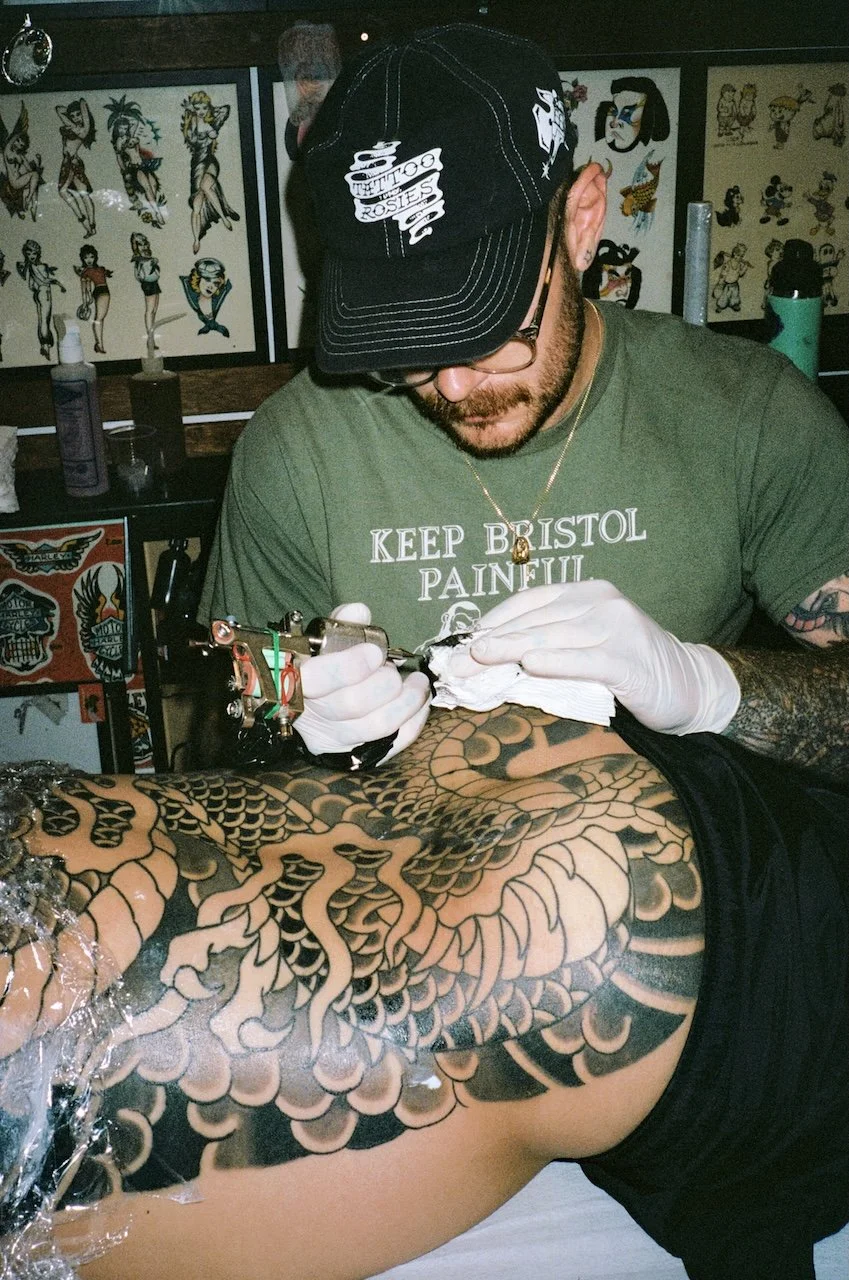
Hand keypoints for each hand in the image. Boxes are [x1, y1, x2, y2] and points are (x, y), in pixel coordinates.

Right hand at [296, 603, 430, 763]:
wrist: (310, 706)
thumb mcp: (322, 641)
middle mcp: (311, 716)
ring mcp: (335, 739)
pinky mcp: (356, 754)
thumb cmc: (320, 665)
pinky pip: (393, 744)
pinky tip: (420, 704)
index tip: (375, 652)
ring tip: (419, 683)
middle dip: (384, 682)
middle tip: (393, 668)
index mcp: (295, 682)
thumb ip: (340, 625)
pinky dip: (414, 723)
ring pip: (378, 726)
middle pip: (353, 704)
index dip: (349, 666)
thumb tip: (359, 611)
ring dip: (407, 701)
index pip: (316, 680)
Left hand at [466, 581, 739, 734]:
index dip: (491, 621)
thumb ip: (548, 642)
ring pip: (553, 638)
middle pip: (534, 622)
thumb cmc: (628, 667)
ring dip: (511, 651)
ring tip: (478, 660)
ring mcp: (618, 628)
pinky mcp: (630, 660)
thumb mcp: (585, 645)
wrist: (690, 686)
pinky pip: (586, 660)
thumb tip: (489, 656)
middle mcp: (602, 603)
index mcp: (586, 593)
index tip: (459, 643)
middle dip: (490, 642)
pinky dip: (556, 662)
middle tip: (454, 663)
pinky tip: (530, 665)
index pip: (528, 602)